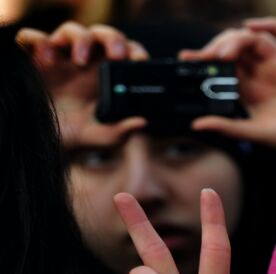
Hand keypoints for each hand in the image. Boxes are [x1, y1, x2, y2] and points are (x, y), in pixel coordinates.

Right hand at [16, 22, 148, 148]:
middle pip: (102, 35)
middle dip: (113, 39)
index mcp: (106, 75)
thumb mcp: (103, 136)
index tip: (140, 61)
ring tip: (79, 62)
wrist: (46, 140)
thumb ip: (123, 130)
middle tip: (117, 56)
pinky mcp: (33, 60)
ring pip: (72, 31)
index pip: (125, 51)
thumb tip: (142, 122)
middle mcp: (85, 62)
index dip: (134, 51)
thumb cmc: (78, 134)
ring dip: (80, 39)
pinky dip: (40, 43)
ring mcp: (60, 59)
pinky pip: (32, 38)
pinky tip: (46, 62)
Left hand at [180, 17, 275, 150]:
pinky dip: (270, 25)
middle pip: (235, 49)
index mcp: (251, 89)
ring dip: (235, 40)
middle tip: (204, 57)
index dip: (205, 60)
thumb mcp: (257, 134)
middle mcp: (265, 72)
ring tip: (224, 54)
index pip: (222, 67)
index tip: (186, 59)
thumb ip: (229, 127)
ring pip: (254, 39)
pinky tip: (252, 27)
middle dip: (217, 48)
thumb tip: (195, 125)